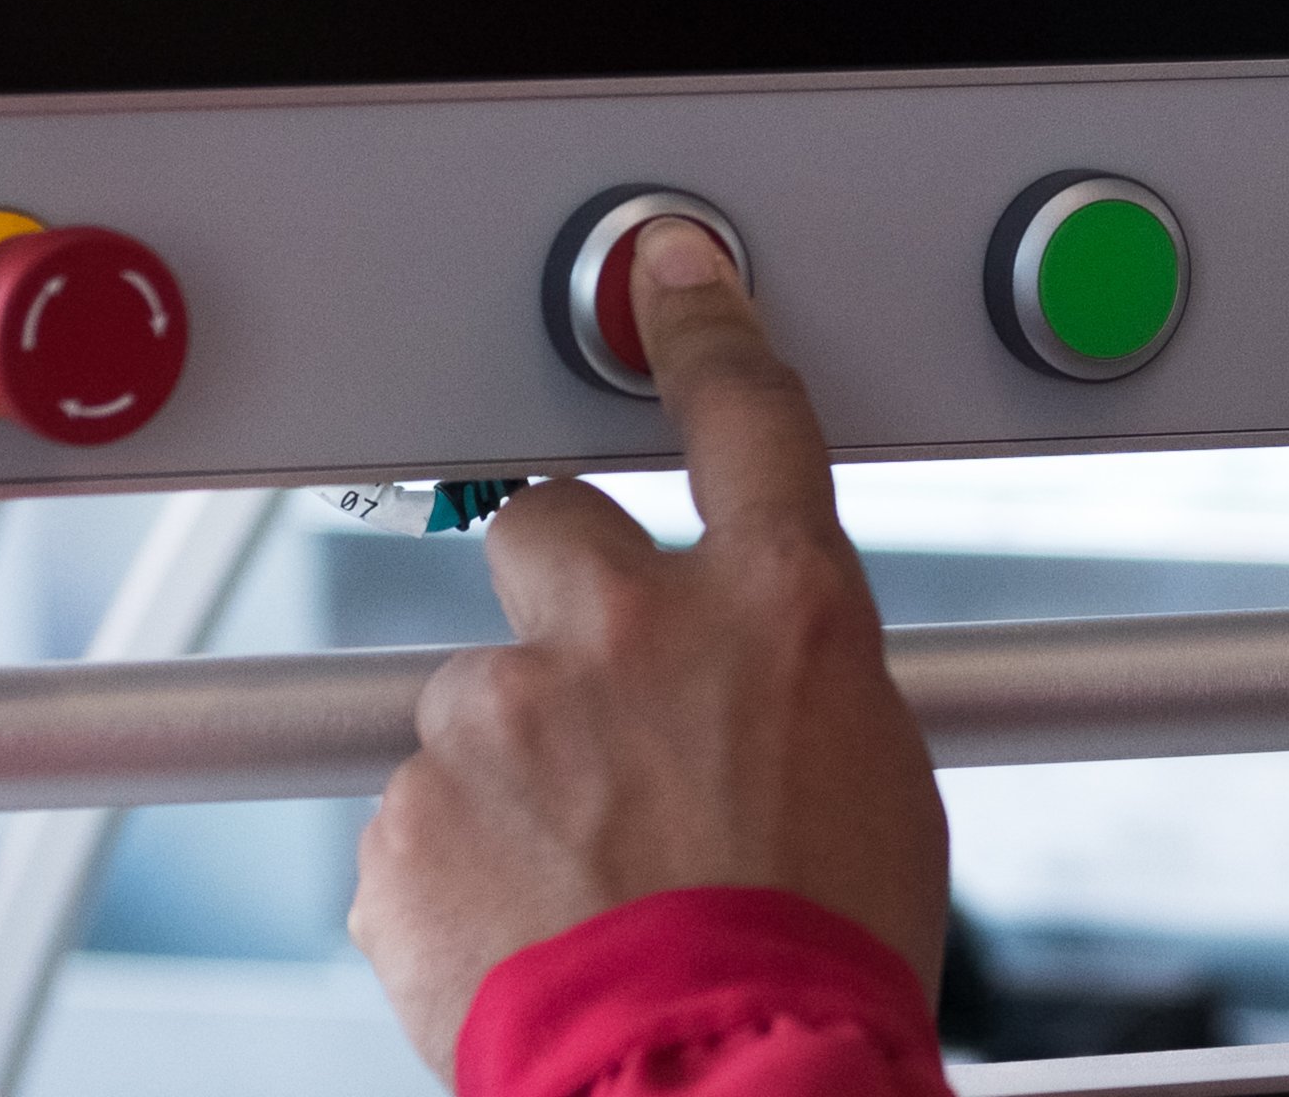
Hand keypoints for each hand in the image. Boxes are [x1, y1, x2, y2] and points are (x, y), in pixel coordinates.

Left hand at [350, 220, 948, 1076]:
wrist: (724, 1086)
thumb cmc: (824, 958)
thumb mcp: (878, 775)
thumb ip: (798, 676)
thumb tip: (765, 677)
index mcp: (780, 605)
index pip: (742, 408)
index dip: (700, 325)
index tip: (666, 272)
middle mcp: (635, 628)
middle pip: (549, 524)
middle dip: (558, 588)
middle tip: (597, 697)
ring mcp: (510, 716)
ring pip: (478, 697)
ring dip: (513, 765)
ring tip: (582, 877)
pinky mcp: (411, 815)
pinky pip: (418, 815)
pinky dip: (458, 865)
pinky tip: (529, 928)